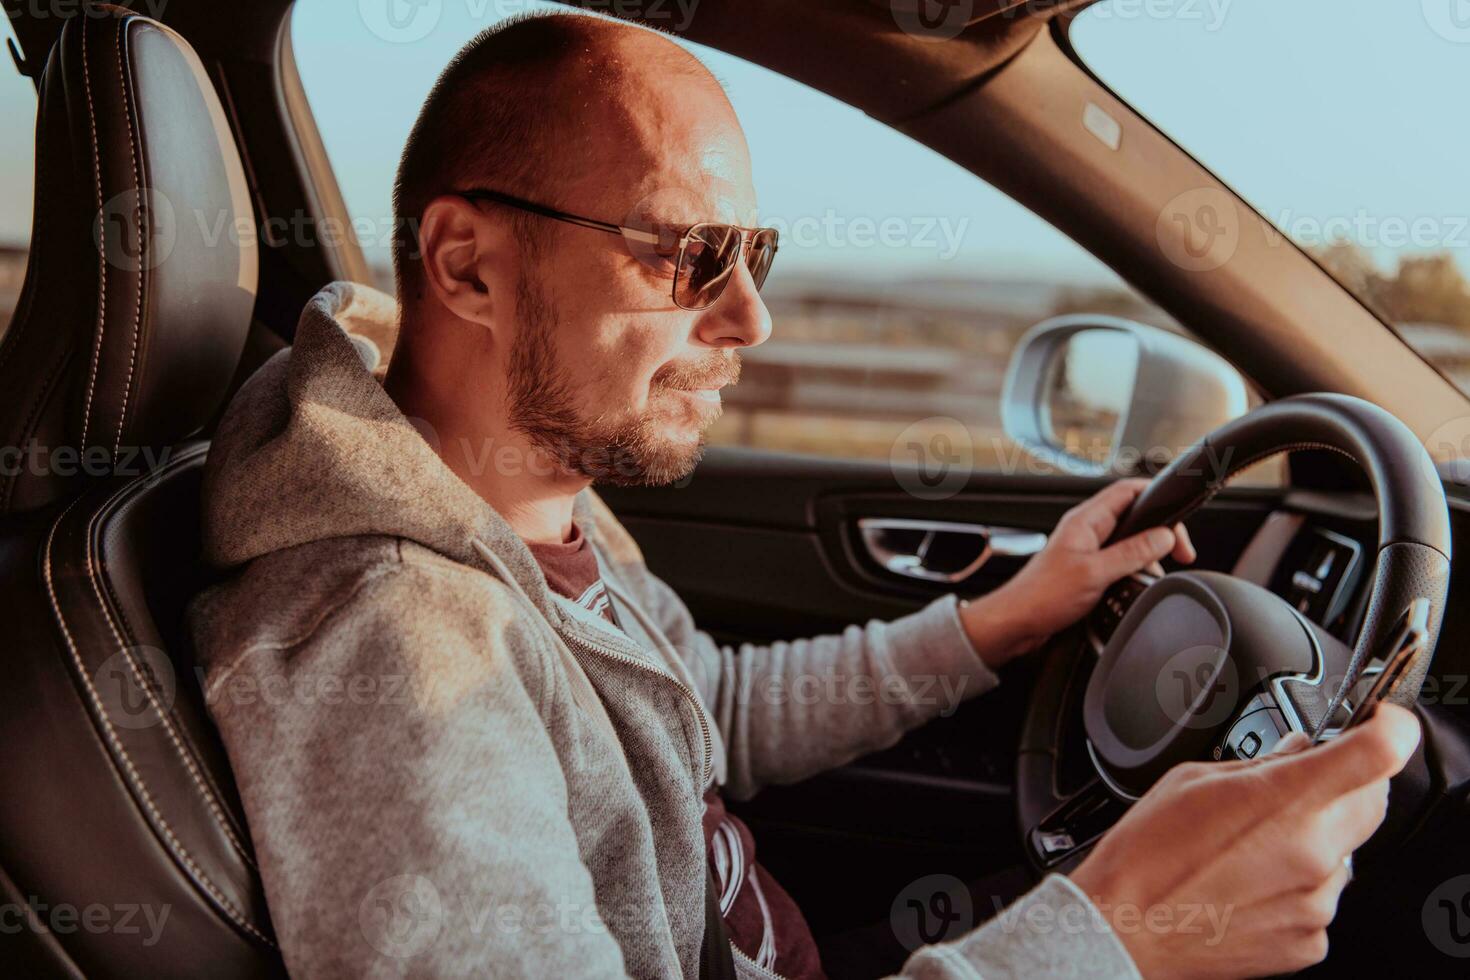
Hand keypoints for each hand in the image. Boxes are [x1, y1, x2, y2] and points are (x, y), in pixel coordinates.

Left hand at [959, 478, 1195, 667]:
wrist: (1016, 622)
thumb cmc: (1041, 596)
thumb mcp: (1095, 573)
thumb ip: (1132, 553)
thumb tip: (1164, 536)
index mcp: (1085, 520)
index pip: (1128, 490)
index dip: (1158, 496)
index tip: (1180, 518)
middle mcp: (1086, 531)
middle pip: (1134, 517)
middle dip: (1160, 532)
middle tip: (1179, 552)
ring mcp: (1086, 551)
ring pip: (1129, 542)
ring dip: (1147, 556)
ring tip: (1156, 574)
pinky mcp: (1086, 571)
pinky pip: (1119, 563)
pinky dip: (1134, 572)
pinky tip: (1137, 587)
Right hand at [1070, 704, 1421, 978]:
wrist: (1124, 926)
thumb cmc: (1146, 855)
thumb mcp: (1194, 780)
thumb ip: (1260, 763)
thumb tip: (1297, 753)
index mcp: (1284, 800)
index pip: (1376, 754)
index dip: (1390, 728)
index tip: (1383, 723)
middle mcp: (1313, 852)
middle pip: (1373, 801)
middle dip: (1348, 783)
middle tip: (1301, 782)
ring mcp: (1316, 902)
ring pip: (1344, 853)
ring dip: (1315, 838)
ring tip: (1249, 845)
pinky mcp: (1310, 939)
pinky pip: (1322, 898)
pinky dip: (1298, 885)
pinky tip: (1248, 882)